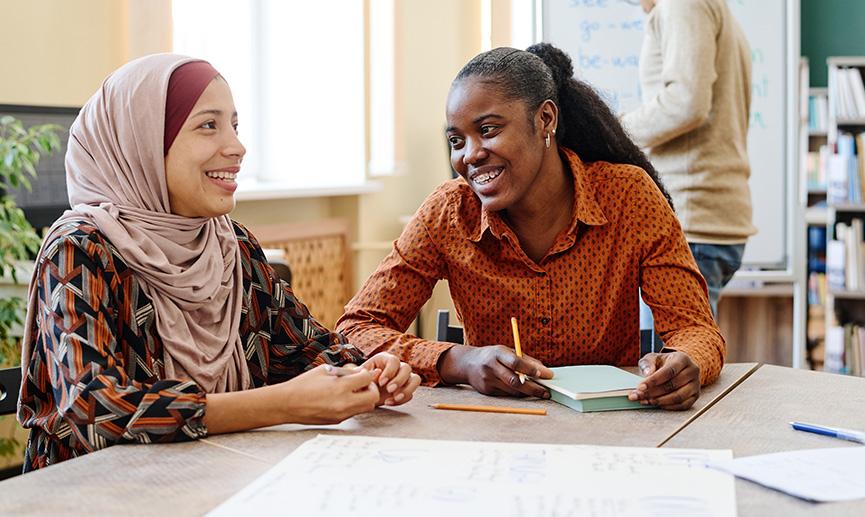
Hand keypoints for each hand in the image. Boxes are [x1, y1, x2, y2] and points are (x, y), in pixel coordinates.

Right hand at [279, 364, 379, 423]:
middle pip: (373, 397)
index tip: (362, 373)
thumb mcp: (325, 370)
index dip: (367, 374)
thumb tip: (362, 371)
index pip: (367, 379)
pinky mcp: (338, 421)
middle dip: (371, 388)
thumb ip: (346, 371)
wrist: (287, 404)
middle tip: (362, 384)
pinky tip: (343, 398)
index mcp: (340, 387)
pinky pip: (354, 413)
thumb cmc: (304, 384)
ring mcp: (341, 414)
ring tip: (353, 391)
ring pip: (367, 407)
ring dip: (365, 398)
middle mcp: (344, 403)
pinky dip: (354, 405)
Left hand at [361, 352, 421, 406]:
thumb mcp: (359, 377)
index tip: (381, 382)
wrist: (362, 394)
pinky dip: (402, 400)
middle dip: (399, 380)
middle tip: (389, 390)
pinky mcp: (405, 389)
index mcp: (384, 359)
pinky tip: (389, 402)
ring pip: (415, 379)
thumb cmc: (360, 382)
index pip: (394, 360)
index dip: (390, 371)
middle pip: (407, 368)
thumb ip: (366, 374)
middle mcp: (396, 367)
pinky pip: (411, 394)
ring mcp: (403, 378)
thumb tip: (377, 372)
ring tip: (395, 398)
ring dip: (407, 390)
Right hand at [438, 345, 553, 397]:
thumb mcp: (506, 351)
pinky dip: (517, 393)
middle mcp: (491, 366)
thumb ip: (525, 359)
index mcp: (497, 353)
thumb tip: (543, 369)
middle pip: (515, 380)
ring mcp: (488, 380)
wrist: (468, 364)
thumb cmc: (492, 356)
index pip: (515, 362)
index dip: (530, 369)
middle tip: (546, 391)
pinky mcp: (487, 390)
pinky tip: (523, 391)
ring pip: (512, 390)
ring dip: (528, 392)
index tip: (545, 374)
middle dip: (533, 387)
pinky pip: (506, 394)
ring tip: (539, 392)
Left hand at [629, 351, 699, 409]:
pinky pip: (683, 405)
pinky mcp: (695, 396)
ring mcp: (696, 384)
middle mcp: (692, 371)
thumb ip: (647, 364)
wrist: (677, 367)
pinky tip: (656, 404)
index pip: (668, 371)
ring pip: (678, 397)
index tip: (640, 387)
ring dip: (659, 401)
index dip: (653, 381)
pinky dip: (668, 406)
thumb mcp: (653, 358)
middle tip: (638, 396)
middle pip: (672, 385)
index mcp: (682, 359)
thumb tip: (647, 374)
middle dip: (652, 392)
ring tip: (645, 401)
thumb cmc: (663, 363)